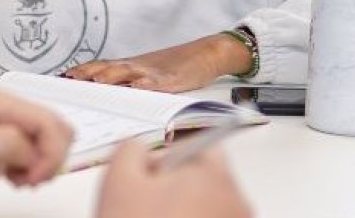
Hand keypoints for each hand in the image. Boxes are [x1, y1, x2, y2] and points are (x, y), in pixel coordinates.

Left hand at [0, 91, 73, 205]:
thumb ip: (10, 142)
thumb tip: (33, 151)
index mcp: (4, 104)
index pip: (48, 122)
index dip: (51, 151)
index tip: (36, 177)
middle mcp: (12, 113)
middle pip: (57, 129)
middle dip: (52, 157)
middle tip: (31, 178)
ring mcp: (12, 130)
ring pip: (52, 142)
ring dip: (46, 165)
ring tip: (22, 179)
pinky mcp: (10, 148)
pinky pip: (40, 156)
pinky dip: (36, 170)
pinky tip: (16, 179)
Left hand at [62, 34, 249, 92]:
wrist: (206, 53)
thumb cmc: (176, 66)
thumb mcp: (148, 72)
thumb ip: (127, 80)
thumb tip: (102, 89)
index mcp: (131, 66)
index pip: (101, 65)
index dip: (82, 70)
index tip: (62, 76)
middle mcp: (138, 66)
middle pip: (109, 67)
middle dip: (88, 73)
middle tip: (69, 80)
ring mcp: (154, 72)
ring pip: (129, 72)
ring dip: (112, 76)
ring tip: (97, 81)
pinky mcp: (173, 80)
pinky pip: (157, 83)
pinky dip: (146, 86)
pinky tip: (137, 89)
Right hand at [96, 141, 252, 217]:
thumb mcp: (118, 179)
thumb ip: (132, 149)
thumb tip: (142, 149)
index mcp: (214, 177)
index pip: (202, 144)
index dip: (171, 154)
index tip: (154, 169)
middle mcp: (236, 205)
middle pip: (207, 179)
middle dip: (176, 186)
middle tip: (146, 202)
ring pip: (207, 209)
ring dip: (184, 212)